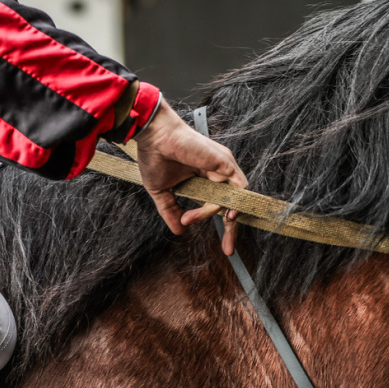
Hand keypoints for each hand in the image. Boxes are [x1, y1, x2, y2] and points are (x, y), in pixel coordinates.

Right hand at [134, 99, 247, 255]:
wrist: (153, 138)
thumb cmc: (154, 157)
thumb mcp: (162, 192)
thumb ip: (171, 211)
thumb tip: (179, 231)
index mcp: (204, 179)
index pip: (220, 204)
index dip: (225, 226)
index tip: (225, 247)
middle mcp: (216, 174)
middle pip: (233, 204)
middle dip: (232, 229)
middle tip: (228, 249)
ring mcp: (223, 168)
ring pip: (230, 199)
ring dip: (209, 213)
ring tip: (190, 217)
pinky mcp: (225, 162)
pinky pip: (235, 189)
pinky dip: (231, 203)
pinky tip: (221, 213)